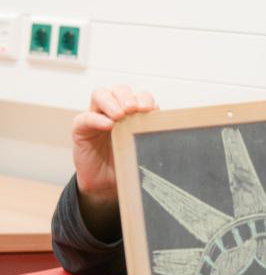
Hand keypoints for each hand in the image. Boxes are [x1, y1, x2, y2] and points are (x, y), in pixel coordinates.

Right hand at [73, 86, 156, 237]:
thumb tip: (175, 133)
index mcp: (132, 115)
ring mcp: (96, 118)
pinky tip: (107, 125)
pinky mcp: (81, 129)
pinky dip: (96, 118)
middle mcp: (113, 111)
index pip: (138, 96)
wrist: (106, 185)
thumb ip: (152, 138)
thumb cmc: (127, 164)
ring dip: (112, 101)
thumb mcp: (143, 149)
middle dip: (128, 96)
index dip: (145, 99)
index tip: (151, 109)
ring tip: (120, 115)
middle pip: (119, 90)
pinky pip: (84, 117)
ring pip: (100, 94)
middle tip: (134, 109)